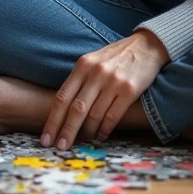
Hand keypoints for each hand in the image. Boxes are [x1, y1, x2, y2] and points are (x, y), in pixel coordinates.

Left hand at [40, 29, 169, 149]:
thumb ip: (79, 80)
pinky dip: (104, 129)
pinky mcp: (130, 90)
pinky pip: (113, 116)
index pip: (62, 97)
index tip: (46, 138)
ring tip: (83, 141)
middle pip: (76, 109)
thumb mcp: (93, 61)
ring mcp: (113, 81)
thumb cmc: (116, 56)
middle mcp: (96, 73)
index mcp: (82, 65)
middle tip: (60, 147)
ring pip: (94, 115)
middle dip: (66, 131)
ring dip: (87, 132)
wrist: (147, 46)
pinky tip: (100, 136)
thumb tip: (64, 111)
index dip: (53, 120)